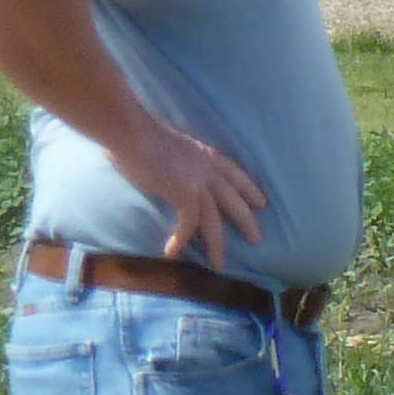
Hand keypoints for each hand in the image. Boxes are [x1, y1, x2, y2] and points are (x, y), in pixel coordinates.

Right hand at [110, 121, 265, 270]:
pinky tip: (171, 252)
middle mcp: (209, 170)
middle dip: (247, 221)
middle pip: (235, 201)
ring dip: (218, 244)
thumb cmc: (140, 132)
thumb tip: (169, 163)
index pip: (236, 174)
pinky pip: (188, 224)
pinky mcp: (184, 195)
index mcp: (207, 155)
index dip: (250, 190)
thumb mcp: (172, 143)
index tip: (261, 202)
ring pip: (216, 220)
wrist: (132, 131)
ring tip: (220, 263)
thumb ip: (178, 156)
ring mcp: (199, 183)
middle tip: (256, 239)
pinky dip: (180, 240)